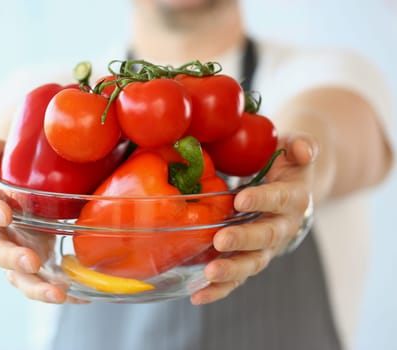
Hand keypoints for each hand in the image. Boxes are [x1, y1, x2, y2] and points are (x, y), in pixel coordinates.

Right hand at [0, 139, 73, 303]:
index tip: (5, 214)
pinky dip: (57, 290)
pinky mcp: (32, 259)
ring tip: (58, 294)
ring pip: (16, 275)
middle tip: (32, 262)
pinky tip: (79, 297)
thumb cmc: (2, 163)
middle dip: (13, 258)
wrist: (16, 177)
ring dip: (35, 287)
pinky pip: (40, 280)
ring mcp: (12, 250)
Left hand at [191, 134, 317, 304]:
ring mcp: (268, 246)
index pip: (279, 199)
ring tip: (209, 274)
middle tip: (221, 240)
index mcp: (294, 197)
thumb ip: (302, 145)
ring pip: (253, 263)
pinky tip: (197, 296)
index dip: (262, 200)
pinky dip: (219, 289)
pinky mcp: (252, 258)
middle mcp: (283, 226)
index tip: (240, 199)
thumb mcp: (295, 146)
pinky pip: (238, 278)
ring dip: (232, 270)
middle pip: (267, 236)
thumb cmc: (286, 161)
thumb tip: (303, 149)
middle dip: (244, 240)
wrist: (292, 184)